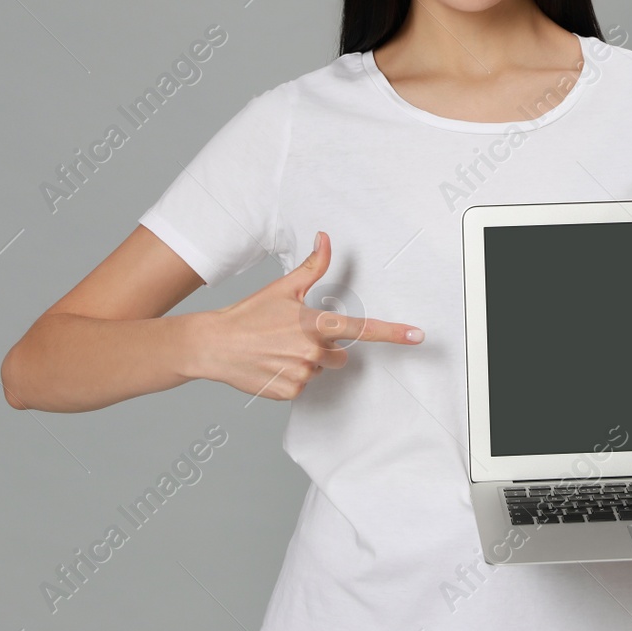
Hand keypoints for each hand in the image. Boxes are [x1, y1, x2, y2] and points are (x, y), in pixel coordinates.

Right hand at [194, 231, 423, 399]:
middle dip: (325, 347)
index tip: (417, 336)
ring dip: (307, 362)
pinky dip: (291, 377)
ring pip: (321, 370)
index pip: (362, 329)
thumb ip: (313, 266)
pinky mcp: (289, 392)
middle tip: (294, 337)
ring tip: (279, 350)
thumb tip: (326, 237)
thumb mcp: (283, 288)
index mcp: (314, 323)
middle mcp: (311, 351)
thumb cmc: (249, 315)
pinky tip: (272, 365)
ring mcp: (301, 374)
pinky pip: (303, 386)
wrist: (214, 346)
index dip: (392, 333)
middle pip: (341, 355)